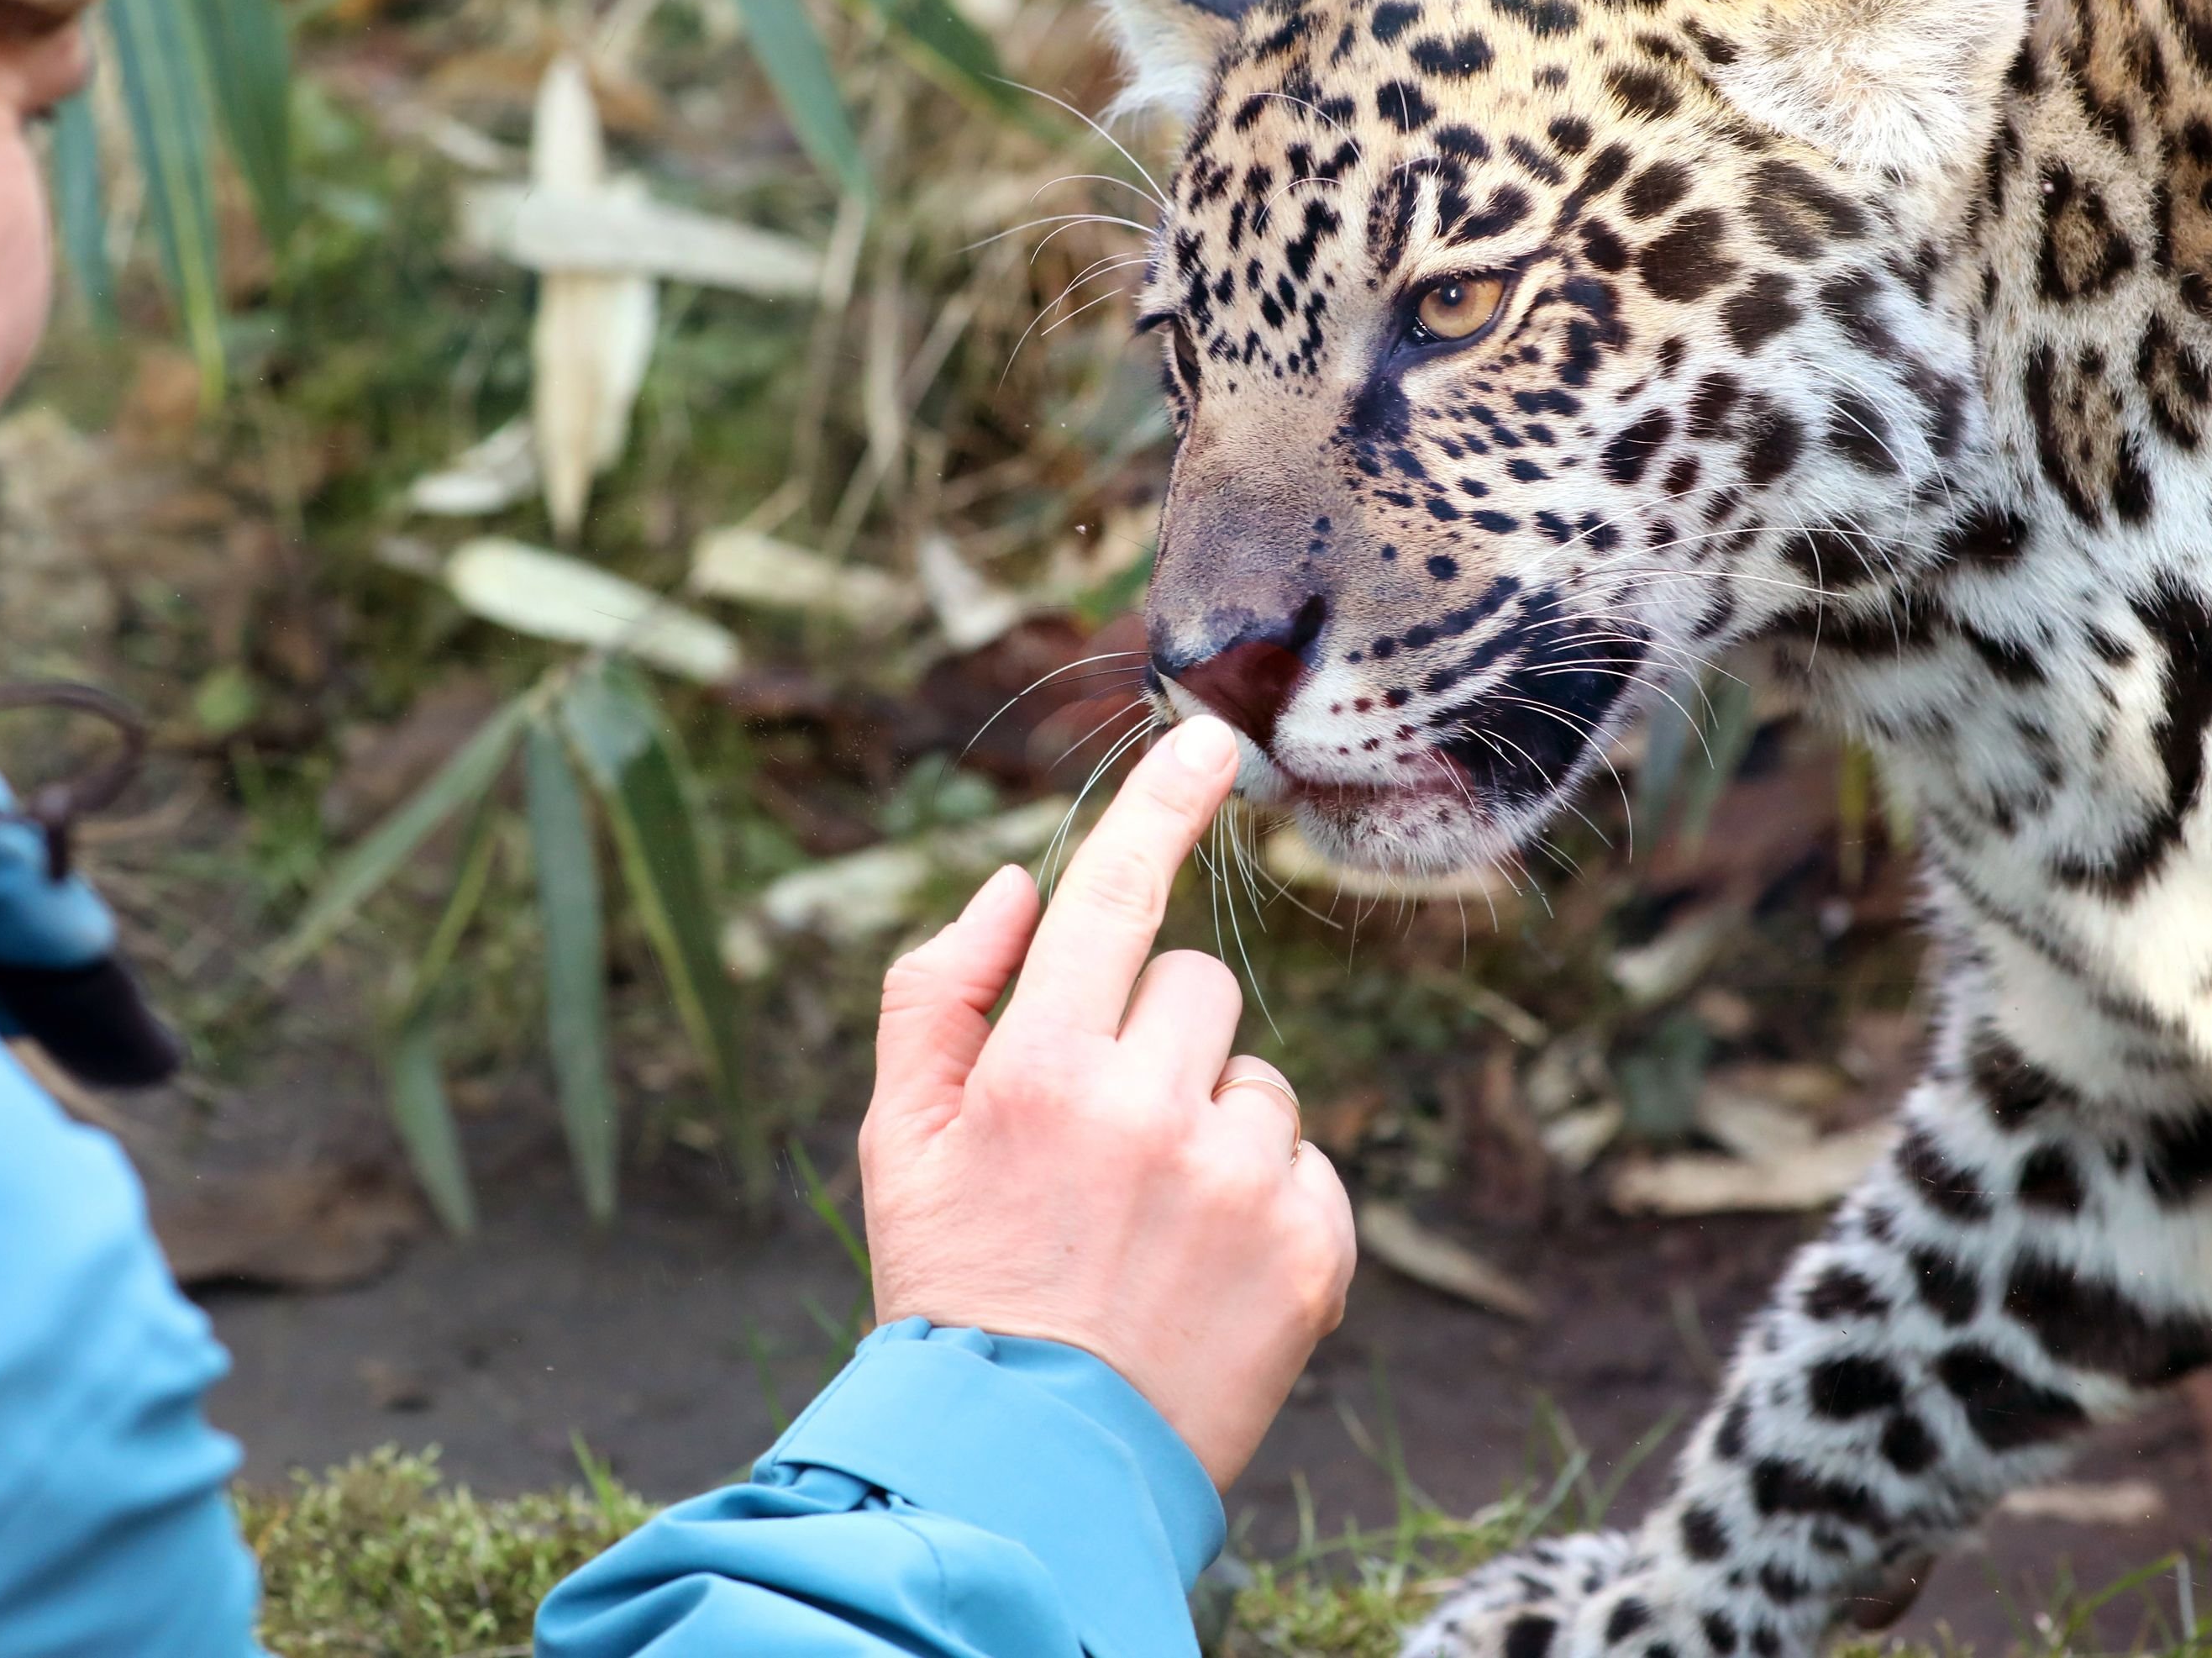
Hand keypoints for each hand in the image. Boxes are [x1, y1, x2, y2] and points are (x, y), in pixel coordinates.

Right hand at [859, 715, 1357, 1489]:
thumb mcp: (900, 1142)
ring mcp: (1239, 1181)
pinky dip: (1267, 1202)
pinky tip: (1205, 1271)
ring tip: (1151, 1226)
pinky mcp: (1311, 1248)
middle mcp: (1149, 1109)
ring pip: (1259, 1079)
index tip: (1214, 741)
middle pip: (1196, 988)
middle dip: (1157, 1043)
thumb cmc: (954, 1288)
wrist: (1027, 1471)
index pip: (1116, 893)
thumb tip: (1019, 885)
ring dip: (1214, 1125)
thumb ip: (941, 994)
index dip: (1166, 804)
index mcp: (1041, 1068)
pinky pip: (1309, 1164)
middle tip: (1102, 1146)